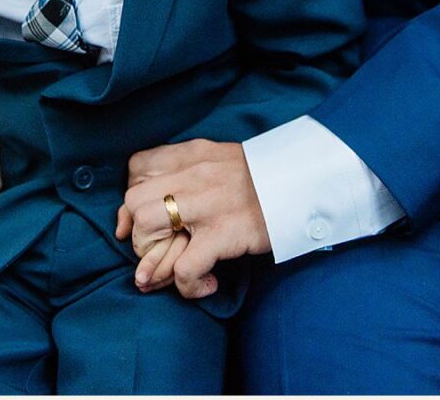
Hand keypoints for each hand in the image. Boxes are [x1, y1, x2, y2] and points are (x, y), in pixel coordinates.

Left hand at [115, 139, 270, 298]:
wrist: (307, 181)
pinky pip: (184, 267)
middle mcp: (192, 175)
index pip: (137, 167)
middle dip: (138, 231)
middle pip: (134, 200)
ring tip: (175, 268)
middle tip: (159, 249)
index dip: (132, 197)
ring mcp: (206, 205)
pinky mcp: (224, 233)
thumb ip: (191, 170)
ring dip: (153, 256)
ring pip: (147, 227)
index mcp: (192, 154)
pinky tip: (205, 284)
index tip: (140, 219)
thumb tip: (163, 197)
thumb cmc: (264, 176)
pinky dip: (187, 285)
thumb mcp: (222, 159)